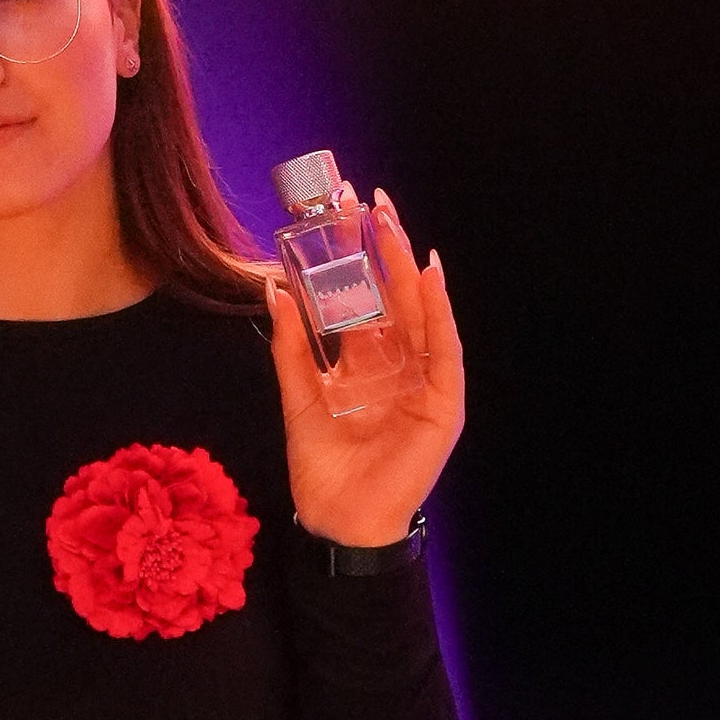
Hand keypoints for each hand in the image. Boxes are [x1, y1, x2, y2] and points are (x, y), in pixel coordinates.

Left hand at [266, 187, 464, 546]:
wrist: (337, 520)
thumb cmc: (322, 466)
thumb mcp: (298, 396)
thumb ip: (292, 345)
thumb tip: (276, 288)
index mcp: (367, 360)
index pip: (364, 295)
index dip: (355, 254)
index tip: (340, 208)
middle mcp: (398, 364)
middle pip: (393, 293)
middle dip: (382, 246)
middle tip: (368, 198)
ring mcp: (423, 380)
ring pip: (418, 311)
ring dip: (407, 265)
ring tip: (392, 223)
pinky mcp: (442, 401)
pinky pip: (443, 348)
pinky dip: (438, 311)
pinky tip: (428, 275)